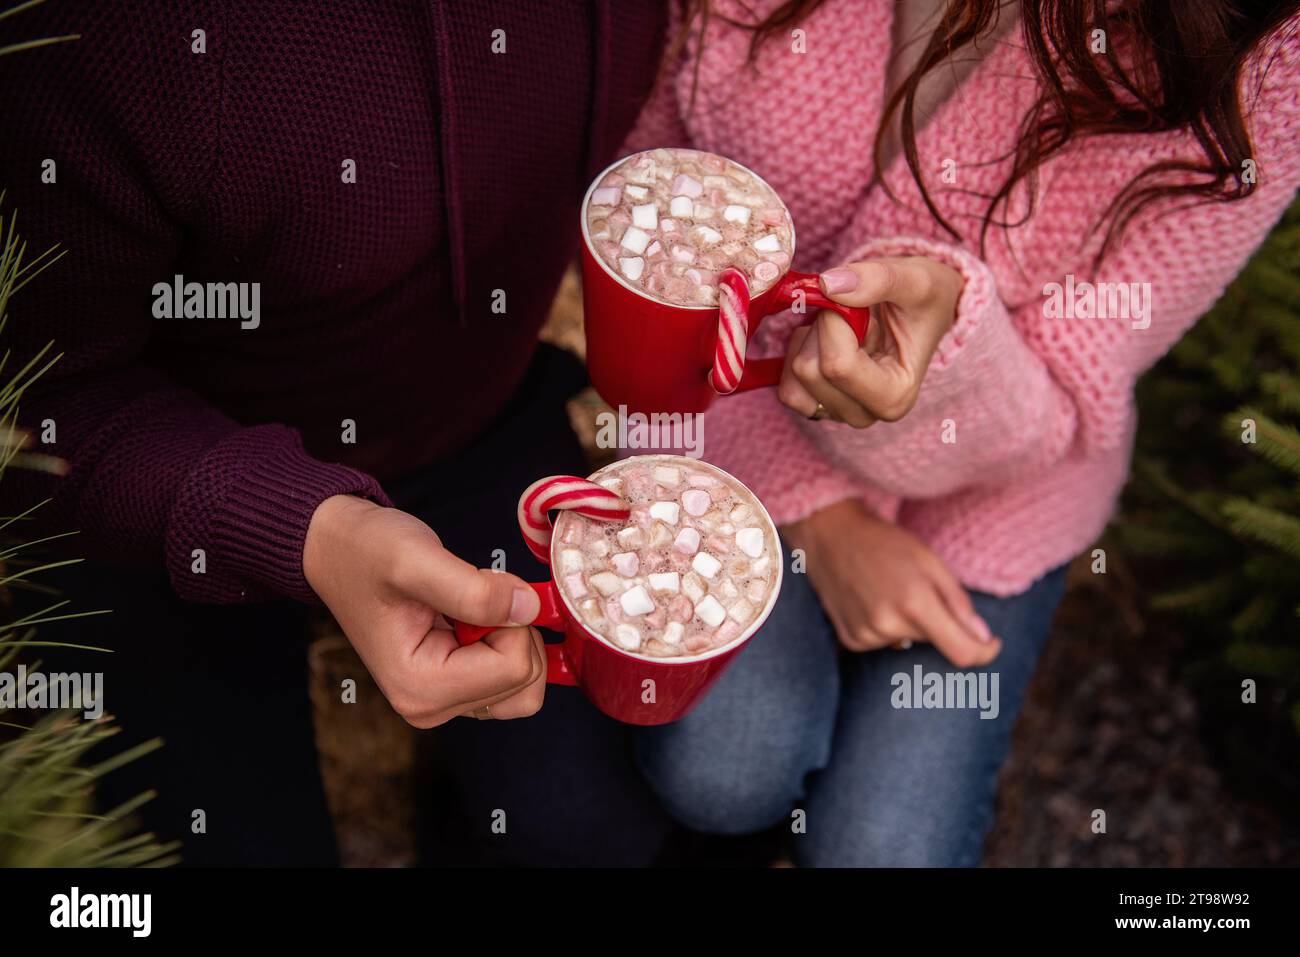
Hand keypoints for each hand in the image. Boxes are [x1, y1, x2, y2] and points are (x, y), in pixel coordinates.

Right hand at [303, 494, 546, 727]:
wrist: (341, 550)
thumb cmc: (366, 553)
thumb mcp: (415, 559)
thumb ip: (475, 591)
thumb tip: (529, 609)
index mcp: (420, 688)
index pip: (514, 668)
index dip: (509, 619)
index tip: (473, 590)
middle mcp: (431, 706)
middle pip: (525, 682)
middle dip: (513, 629)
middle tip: (470, 597)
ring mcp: (444, 701)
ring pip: (525, 686)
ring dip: (513, 636)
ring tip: (469, 606)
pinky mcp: (456, 687)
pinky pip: (512, 678)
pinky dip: (508, 641)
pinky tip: (473, 617)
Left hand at [778, 256, 963, 426]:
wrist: (919, 309)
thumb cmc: (922, 299)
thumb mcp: (915, 279)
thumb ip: (878, 279)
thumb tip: (827, 285)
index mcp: (895, 396)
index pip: (838, 365)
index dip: (835, 322)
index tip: (858, 304)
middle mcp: (864, 413)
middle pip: (809, 370)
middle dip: (823, 328)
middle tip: (855, 315)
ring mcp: (837, 412)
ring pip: (794, 375)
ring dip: (810, 339)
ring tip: (845, 328)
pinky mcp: (816, 405)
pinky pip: (785, 384)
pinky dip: (798, 352)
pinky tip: (826, 340)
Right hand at [784, 499, 999, 667]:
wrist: (829, 535)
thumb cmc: (884, 542)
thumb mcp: (931, 560)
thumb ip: (958, 602)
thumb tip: (981, 638)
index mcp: (915, 602)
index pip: (963, 652)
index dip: (983, 652)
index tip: (990, 643)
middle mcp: (888, 624)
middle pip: (935, 642)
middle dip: (939, 623)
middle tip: (920, 589)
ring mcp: (866, 634)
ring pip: (909, 641)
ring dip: (910, 623)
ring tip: (890, 590)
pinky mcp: (851, 639)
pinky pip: (885, 642)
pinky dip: (887, 626)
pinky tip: (872, 601)